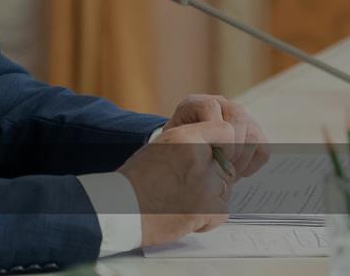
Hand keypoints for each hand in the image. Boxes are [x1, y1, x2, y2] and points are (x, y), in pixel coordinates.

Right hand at [118, 120, 236, 246]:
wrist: (123, 208)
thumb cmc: (138, 180)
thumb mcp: (163, 146)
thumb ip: (192, 144)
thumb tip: (217, 151)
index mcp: (186, 136)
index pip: (226, 132)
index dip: (224, 146)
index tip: (216, 156)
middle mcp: (198, 157)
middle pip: (226, 166)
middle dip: (213, 178)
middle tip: (188, 187)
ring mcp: (206, 184)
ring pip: (225, 190)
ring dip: (209, 198)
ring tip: (181, 200)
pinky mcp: (208, 209)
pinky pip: (222, 212)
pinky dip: (207, 217)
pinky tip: (185, 214)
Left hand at [166, 94, 268, 177]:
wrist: (182, 153)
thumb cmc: (175, 150)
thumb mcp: (174, 145)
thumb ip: (187, 144)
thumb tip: (209, 156)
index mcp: (194, 104)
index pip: (211, 108)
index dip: (214, 132)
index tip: (213, 154)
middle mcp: (218, 103)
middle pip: (238, 116)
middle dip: (233, 147)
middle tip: (224, 167)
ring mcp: (237, 115)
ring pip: (253, 132)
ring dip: (243, 157)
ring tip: (230, 172)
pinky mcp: (251, 129)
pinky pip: (263, 145)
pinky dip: (255, 161)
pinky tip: (240, 171)